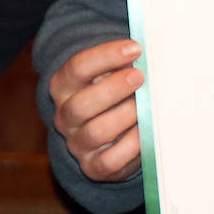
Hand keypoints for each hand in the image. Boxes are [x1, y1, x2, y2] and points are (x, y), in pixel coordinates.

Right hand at [47, 38, 144, 181]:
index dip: (106, 55)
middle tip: (140, 77)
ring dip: (126, 116)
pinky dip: (132, 145)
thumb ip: (124, 63)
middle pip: (80, 105)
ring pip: (96, 132)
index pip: (77, 68)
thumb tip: (149, 53)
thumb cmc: (115, 93)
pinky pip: (111, 160)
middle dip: (113, 89)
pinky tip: (147, 131)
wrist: (105, 134)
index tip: (136, 48)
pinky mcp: (94, 166)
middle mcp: (66, 116)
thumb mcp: (112, 73)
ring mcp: (78, 143)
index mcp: (64, 86)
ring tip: (147, 106)